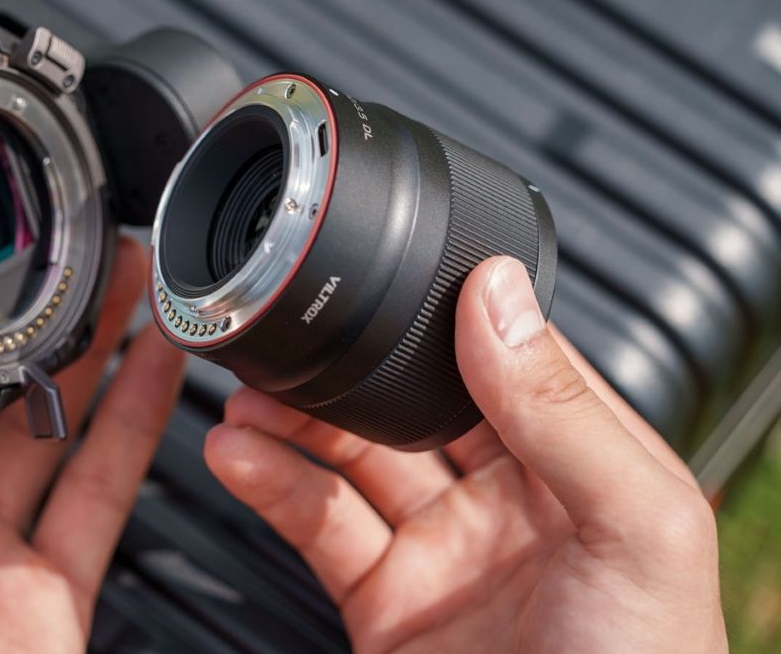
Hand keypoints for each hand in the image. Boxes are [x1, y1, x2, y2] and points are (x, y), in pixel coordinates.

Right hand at [205, 256, 726, 652]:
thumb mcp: (637, 531)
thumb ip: (565, 413)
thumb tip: (499, 297)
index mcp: (583, 467)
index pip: (507, 359)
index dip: (446, 315)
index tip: (390, 273)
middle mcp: (509, 501)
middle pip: (411, 403)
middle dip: (349, 367)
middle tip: (296, 333)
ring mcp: (442, 551)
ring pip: (351, 458)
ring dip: (292, 420)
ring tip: (246, 395)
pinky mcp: (386, 602)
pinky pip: (319, 524)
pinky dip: (270, 483)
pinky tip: (240, 455)